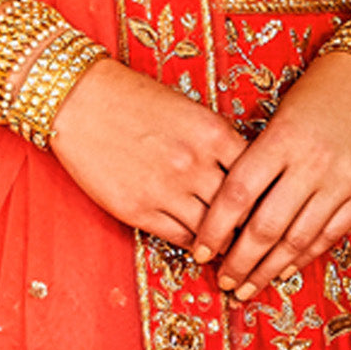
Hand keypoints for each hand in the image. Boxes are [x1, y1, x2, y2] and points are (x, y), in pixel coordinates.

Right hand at [52, 57, 247, 247]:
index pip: (256, 177)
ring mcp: (167, 190)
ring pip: (213, 232)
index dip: (265, 196)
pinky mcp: (140, 211)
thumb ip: (216, 142)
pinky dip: (195, 244)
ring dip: (224, 243)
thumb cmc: (135, 98)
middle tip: (258, 240)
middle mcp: (195, 164)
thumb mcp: (188, 110)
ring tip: (233, 251)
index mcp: (213, 132)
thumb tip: (242, 175)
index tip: (269, 208)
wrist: (82, 101)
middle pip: (240, 210)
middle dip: (250, 227)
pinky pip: (182, 238)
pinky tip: (201, 245)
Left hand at [192, 51, 350, 297]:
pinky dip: (304, 257)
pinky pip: (330, 235)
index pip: (239, 192)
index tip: (200, 250)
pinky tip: (285, 269)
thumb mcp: (282, 114)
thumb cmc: (320, 89)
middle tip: (223, 281)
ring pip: (298, 240)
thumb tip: (231, 211)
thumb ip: (261, 158)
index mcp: (283, 137)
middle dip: (240, 261)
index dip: (216, 227)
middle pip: (266, 226)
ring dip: (269, 270)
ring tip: (248, 286)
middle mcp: (313, 162)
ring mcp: (343, 180)